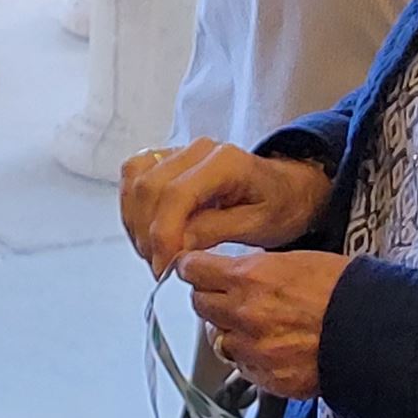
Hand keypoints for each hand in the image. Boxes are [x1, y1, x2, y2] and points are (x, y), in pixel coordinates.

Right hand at [119, 140, 331, 277]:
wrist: (285, 188)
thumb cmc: (278, 205)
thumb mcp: (258, 226)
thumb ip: (215, 231)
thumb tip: (177, 246)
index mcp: (225, 161)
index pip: (177, 194)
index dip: (164, 234)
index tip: (165, 266)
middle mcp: (197, 150)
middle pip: (149, 187)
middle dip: (148, 234)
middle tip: (161, 267)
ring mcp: (179, 151)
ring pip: (135, 181)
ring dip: (136, 223)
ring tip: (154, 253)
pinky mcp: (166, 159)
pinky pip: (133, 177)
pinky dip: (132, 208)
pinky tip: (146, 233)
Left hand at [179, 248, 348, 400]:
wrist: (374, 333)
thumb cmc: (344, 290)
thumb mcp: (294, 260)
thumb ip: (254, 269)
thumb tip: (231, 273)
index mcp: (248, 277)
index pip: (192, 270)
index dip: (193, 268)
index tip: (194, 268)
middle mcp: (243, 314)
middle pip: (199, 304)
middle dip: (210, 297)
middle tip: (227, 295)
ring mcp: (253, 350)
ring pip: (216, 339)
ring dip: (228, 330)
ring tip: (254, 324)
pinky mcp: (267, 378)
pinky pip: (241, 366)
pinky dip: (248, 357)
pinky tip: (270, 347)